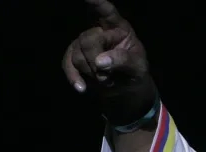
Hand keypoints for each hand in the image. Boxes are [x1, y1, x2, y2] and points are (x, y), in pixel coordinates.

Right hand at [62, 0, 155, 123]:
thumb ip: (124, 61)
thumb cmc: (135, 71)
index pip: (107, 12)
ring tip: (107, 80)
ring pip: (77, 54)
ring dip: (92, 73)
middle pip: (87, 40)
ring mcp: (84, 42)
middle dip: (97, 62)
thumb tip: (100, 61)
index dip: (97, 3)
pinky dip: (74, 77)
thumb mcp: (138, 68)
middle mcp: (99, 30)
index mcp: (119, 28)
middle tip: (110, 77)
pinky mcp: (75, 55)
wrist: (125, 87)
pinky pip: (67, 63)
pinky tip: (81, 88)